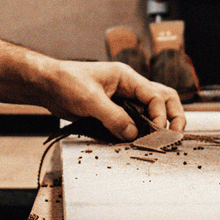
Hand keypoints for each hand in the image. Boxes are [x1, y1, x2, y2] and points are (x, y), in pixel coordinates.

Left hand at [42, 59, 186, 140]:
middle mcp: (128, 88)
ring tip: (158, 140)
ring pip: (148, 112)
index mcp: (126, 77)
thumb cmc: (66, 81)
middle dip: (171, 116)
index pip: (155, 95)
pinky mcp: (112, 112)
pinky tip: (136, 142)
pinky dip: (137, 131)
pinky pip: (132, 122)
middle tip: (173, 134)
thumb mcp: (90, 100)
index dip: (159, 114)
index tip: (155, 130)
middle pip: (161, 99)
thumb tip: (132, 133)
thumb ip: (113, 117)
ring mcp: (121, 100)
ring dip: (155, 125)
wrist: (46, 85)